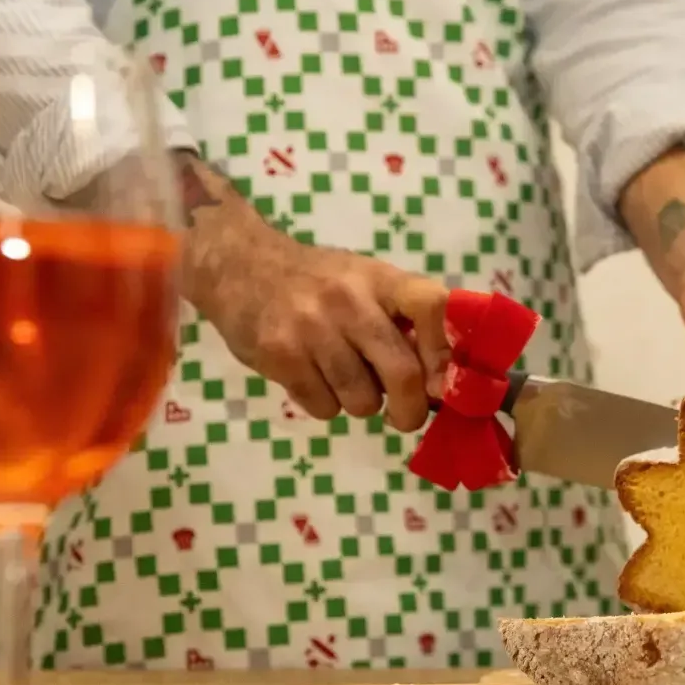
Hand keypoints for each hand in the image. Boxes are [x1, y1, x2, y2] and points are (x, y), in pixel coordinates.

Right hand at [178, 157, 448, 427]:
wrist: (238, 267)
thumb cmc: (317, 282)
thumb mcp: (365, 281)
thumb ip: (403, 320)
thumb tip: (441, 383)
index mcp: (380, 279)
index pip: (433, 307)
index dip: (446, 351)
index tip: (443, 382)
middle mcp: (350, 301)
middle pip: (403, 372)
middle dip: (410, 409)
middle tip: (406, 417)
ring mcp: (312, 328)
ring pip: (362, 399)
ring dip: (361, 404)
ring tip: (345, 380)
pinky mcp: (280, 355)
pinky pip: (323, 407)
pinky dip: (325, 405)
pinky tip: (313, 378)